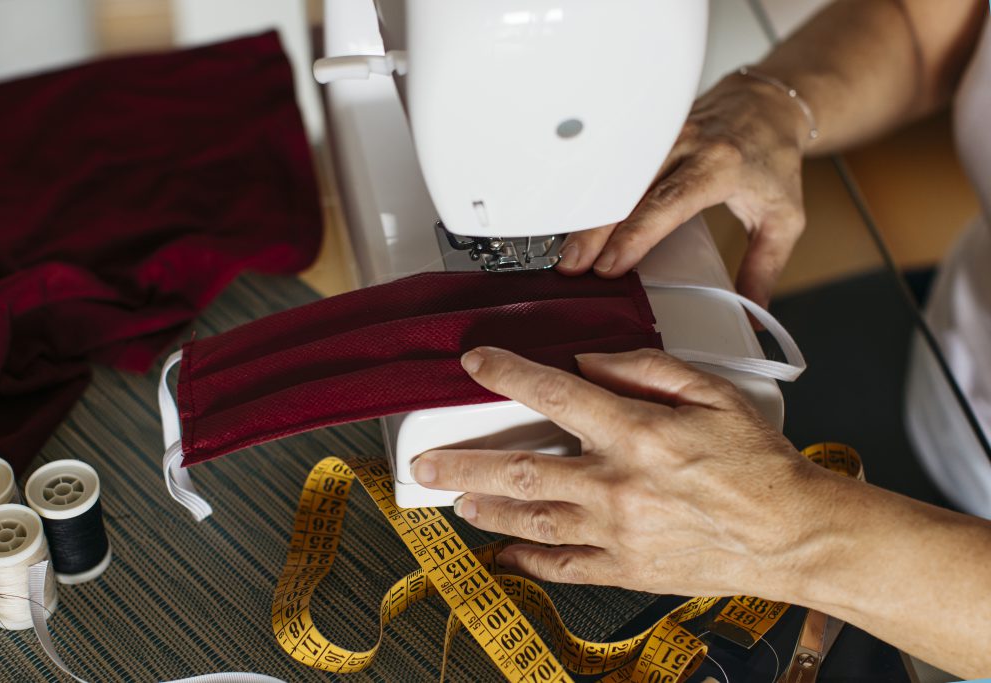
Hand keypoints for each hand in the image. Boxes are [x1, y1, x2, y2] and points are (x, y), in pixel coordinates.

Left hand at [411, 347, 833, 598]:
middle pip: (521, 471)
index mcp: (638, 433)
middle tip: (427, 463)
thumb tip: (592, 361)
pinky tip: (503, 553)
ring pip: (531, 520)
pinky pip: (563, 568)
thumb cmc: (758, 464)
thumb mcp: (712, 394)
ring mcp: (617, 532)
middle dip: (464, 463)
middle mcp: (617, 485)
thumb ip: (647, 370)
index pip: (554, 395)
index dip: (507, 375)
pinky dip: (526, 561)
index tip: (477, 364)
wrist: (793, 534)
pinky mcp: (626, 568)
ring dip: (485, 509)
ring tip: (456, 501)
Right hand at [555, 72, 810, 307]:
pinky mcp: (646, 136)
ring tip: (567, 252)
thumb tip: (754, 315)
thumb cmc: (772, 159)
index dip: (635, 235)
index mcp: (720, 166)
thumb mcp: (783, 217)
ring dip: (588, 215)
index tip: (610, 265)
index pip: (668, 202)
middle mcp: (686, 145)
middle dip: (596, 231)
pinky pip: (614, 167)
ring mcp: (661, 136)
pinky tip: (575, 222)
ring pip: (614, 177)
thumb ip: (765, 267)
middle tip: (573, 267)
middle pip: (629, 191)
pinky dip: (593, 195)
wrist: (766, 105)